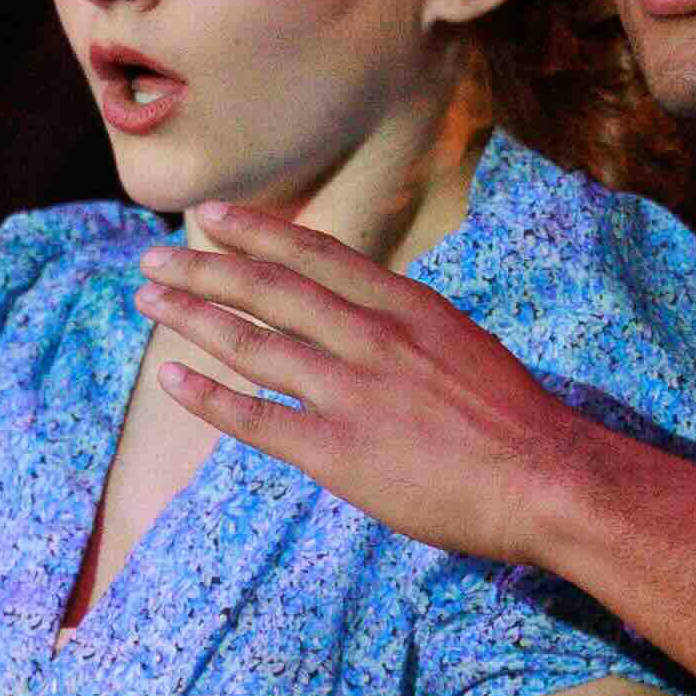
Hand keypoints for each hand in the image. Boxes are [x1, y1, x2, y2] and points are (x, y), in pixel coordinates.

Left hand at [138, 206, 604, 573]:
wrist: (545, 478)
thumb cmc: (515, 421)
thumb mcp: (465, 345)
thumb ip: (410, 328)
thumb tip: (370, 315)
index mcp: (406, 307)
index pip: (317, 255)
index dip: (259, 233)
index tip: (215, 217)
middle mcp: (372, 337)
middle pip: (270, 289)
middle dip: (205, 267)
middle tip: (154, 256)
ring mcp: (352, 392)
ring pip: (254, 342)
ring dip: (193, 316)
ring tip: (150, 299)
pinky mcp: (339, 451)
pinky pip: (258, 417)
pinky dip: (209, 396)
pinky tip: (171, 377)